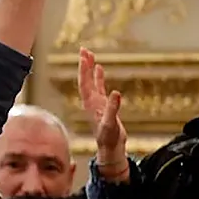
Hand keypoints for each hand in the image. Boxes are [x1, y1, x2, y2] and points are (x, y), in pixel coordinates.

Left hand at [77, 47, 127, 175]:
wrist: (110, 148)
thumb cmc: (109, 138)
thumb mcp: (111, 124)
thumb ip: (112, 109)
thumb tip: (116, 93)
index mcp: (91, 104)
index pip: (85, 83)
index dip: (84, 70)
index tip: (83, 56)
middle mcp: (91, 102)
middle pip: (85, 80)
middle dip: (84, 65)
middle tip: (84, 50)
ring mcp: (96, 103)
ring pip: (91, 82)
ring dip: (90, 69)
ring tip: (89, 55)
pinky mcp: (103, 105)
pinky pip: (99, 87)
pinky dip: (99, 77)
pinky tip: (99, 69)